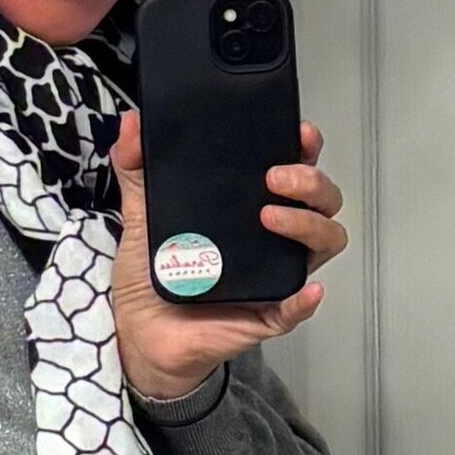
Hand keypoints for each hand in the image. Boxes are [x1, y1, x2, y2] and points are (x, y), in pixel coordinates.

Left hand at [109, 111, 347, 399]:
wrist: (137, 330)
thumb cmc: (151, 273)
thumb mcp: (138, 211)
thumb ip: (135, 165)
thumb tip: (132, 124)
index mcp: (246, 206)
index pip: (292, 170)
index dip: (305, 149)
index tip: (299, 131)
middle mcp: (268, 236)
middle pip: (320, 202)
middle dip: (310, 181)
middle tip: (275, 177)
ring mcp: (272, 274)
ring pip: (322, 244)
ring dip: (307, 225)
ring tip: (270, 217)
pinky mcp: (265, 314)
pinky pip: (297, 307)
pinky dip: (304, 298)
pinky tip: (304, 288)